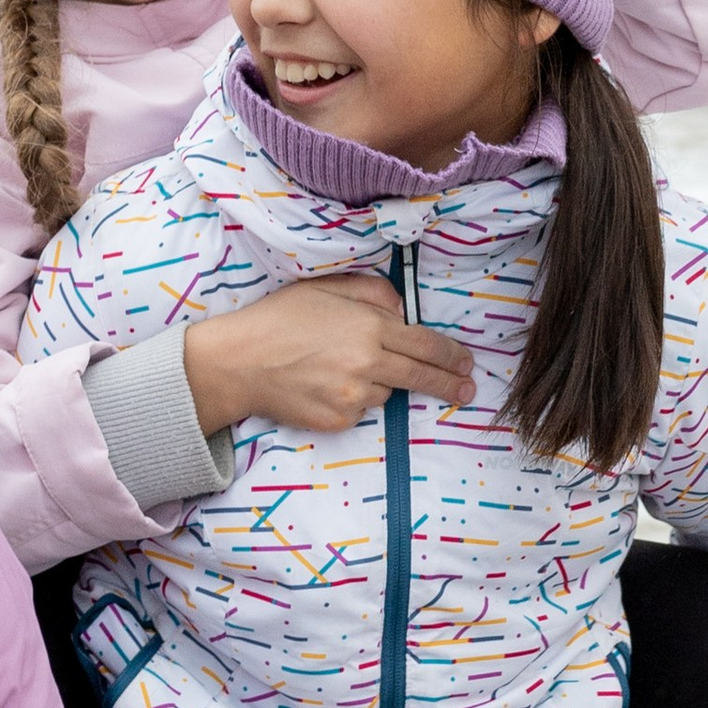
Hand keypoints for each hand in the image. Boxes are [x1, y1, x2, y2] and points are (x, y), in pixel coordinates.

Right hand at [183, 276, 474, 434]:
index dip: (452, 355)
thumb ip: (374, 294)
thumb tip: (403, 311)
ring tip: (342, 369)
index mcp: (369, 327)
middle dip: (450, 384)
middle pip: (422, 376)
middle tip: (467, 390)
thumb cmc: (280, 318)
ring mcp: (354, 397)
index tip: (468, 363)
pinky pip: (360, 410)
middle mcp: (368, 364)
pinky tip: (326, 385)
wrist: (239, 362)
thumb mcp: (327, 288)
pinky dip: (353, 399)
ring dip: (380, 383)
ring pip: (386, 392)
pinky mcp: (338, 420)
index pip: (426, 344)